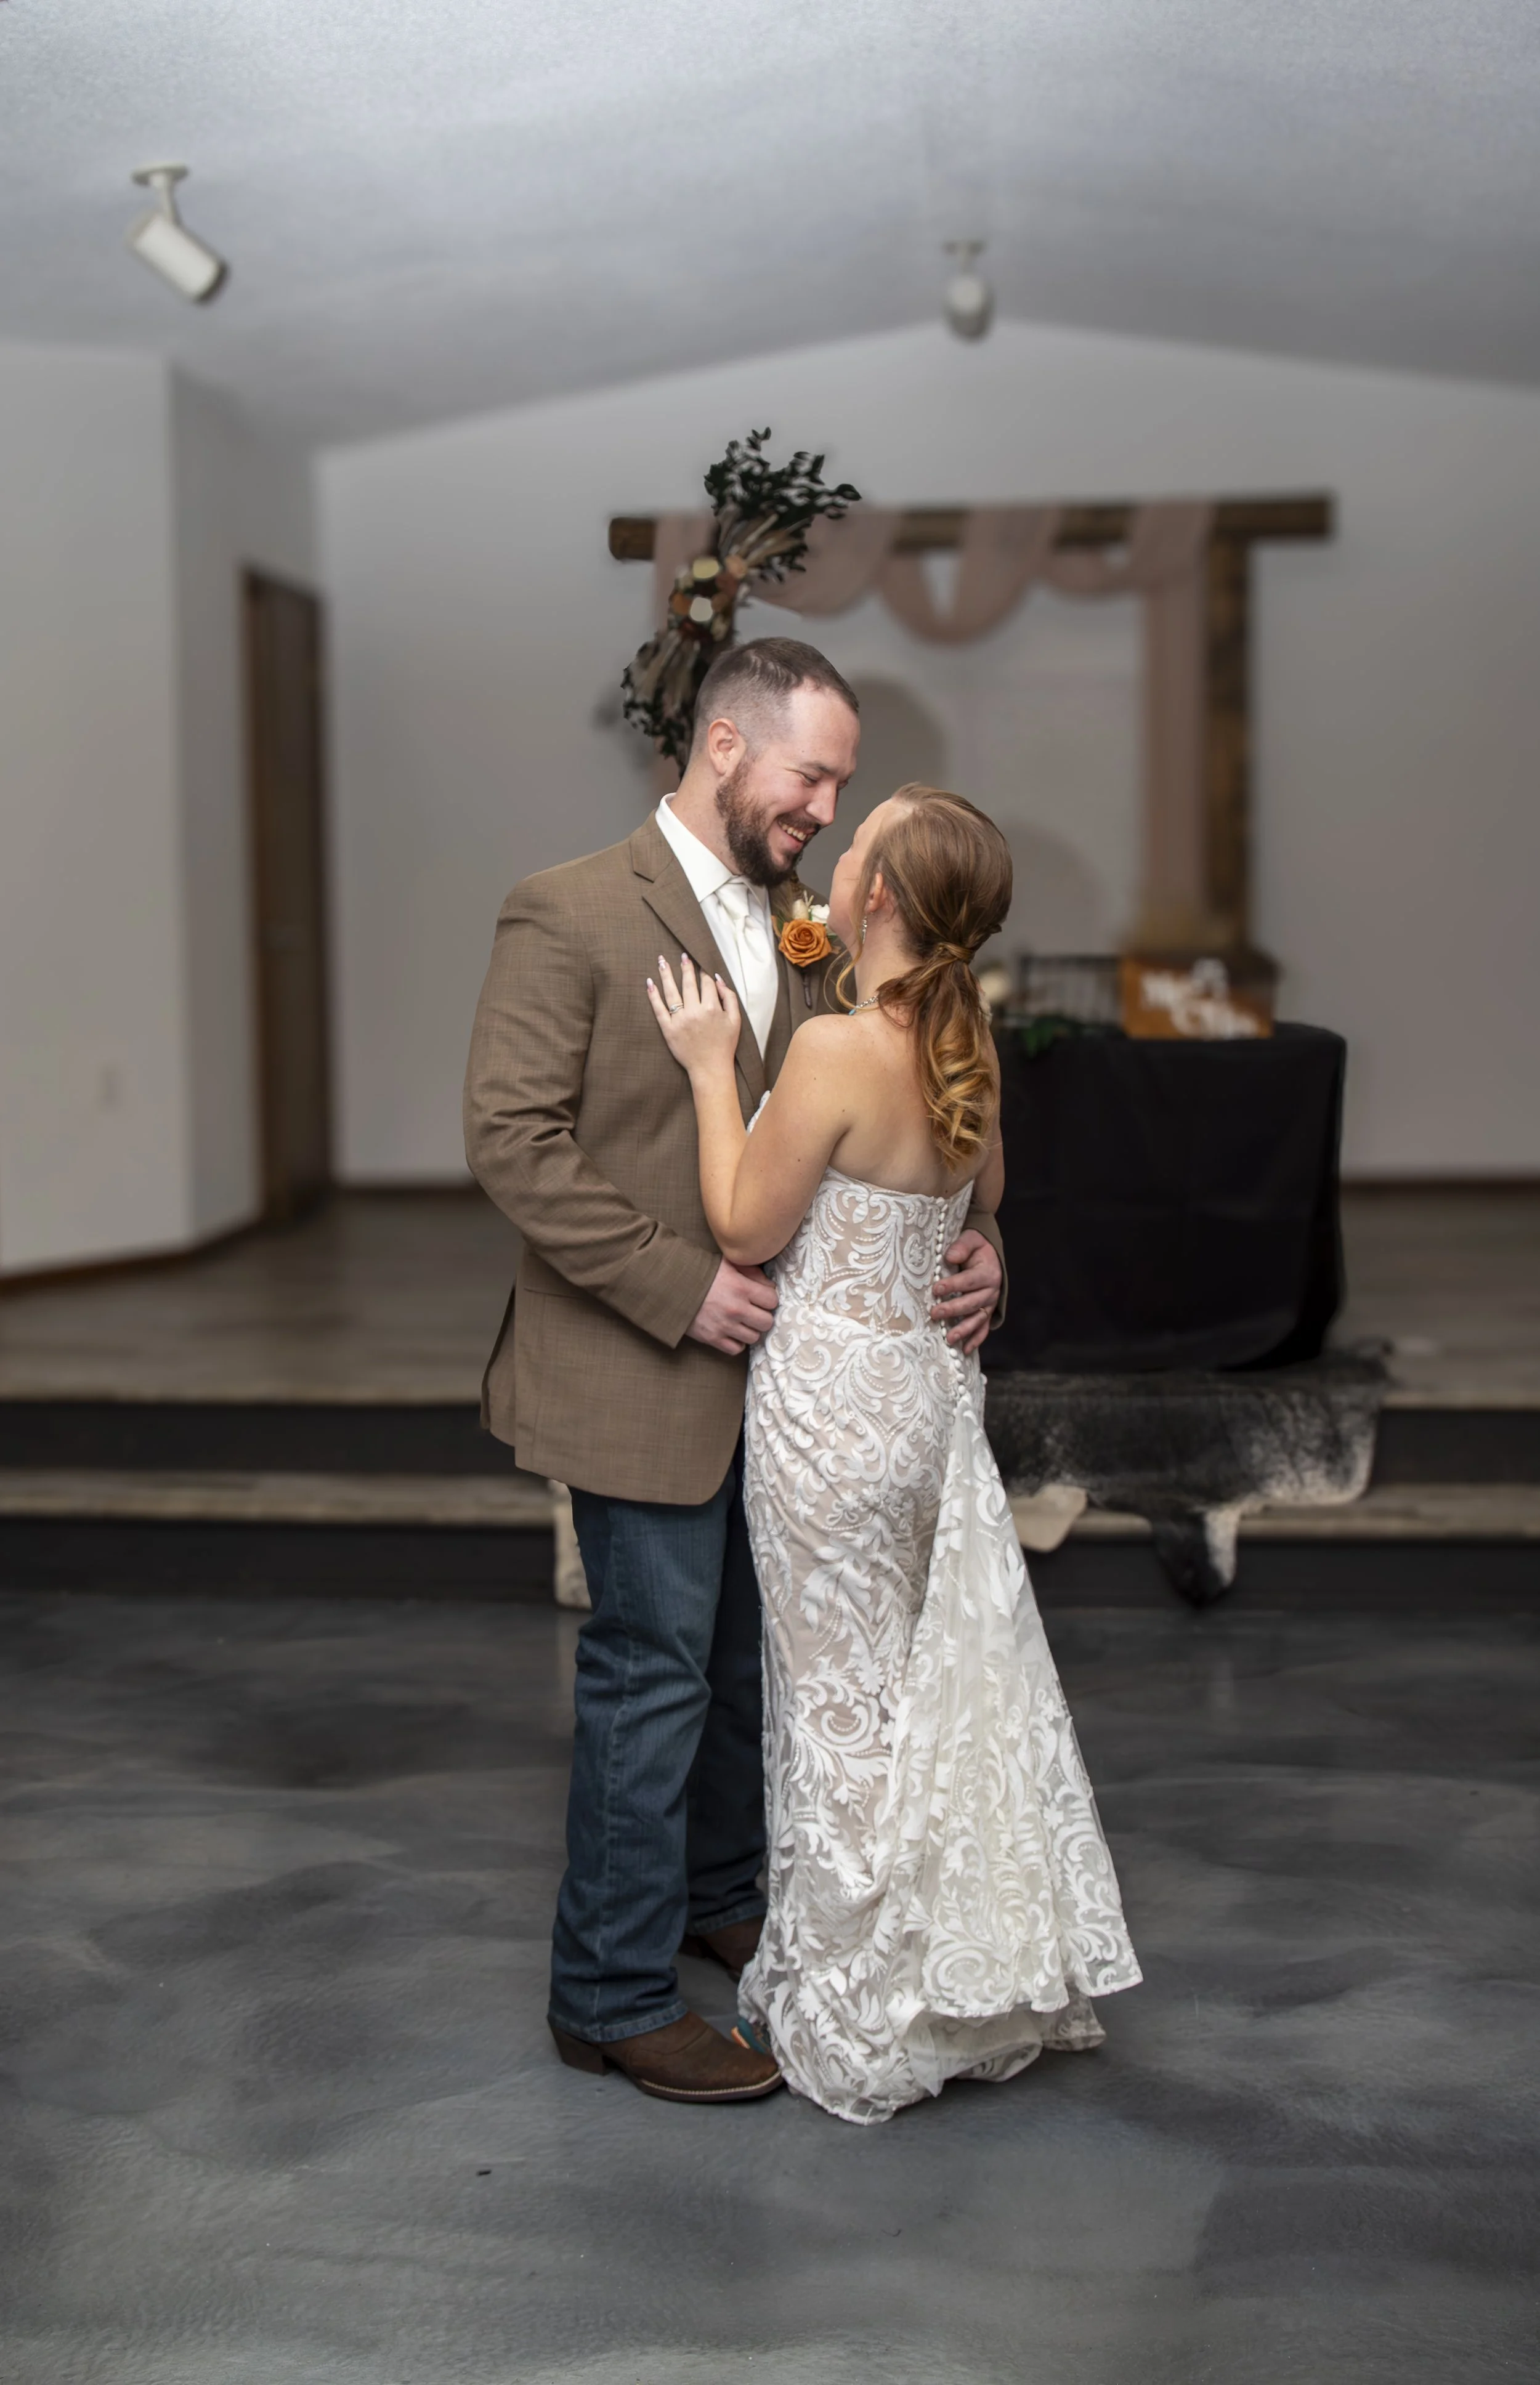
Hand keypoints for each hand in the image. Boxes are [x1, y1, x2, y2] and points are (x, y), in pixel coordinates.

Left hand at [646, 952, 739, 1075]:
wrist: (710, 1068)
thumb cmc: (724, 1045)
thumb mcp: (735, 1020)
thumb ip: (729, 997)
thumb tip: (718, 978)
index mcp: (711, 1008)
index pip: (706, 983)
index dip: (703, 972)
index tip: (700, 964)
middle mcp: (695, 1011)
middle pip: (688, 983)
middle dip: (685, 967)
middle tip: (681, 955)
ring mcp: (680, 1020)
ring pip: (671, 992)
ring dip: (666, 974)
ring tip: (662, 960)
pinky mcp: (668, 1029)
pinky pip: (658, 1009)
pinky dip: (653, 995)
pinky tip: (649, 982)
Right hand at [686, 1256, 777, 1355]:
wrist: (671, 1287)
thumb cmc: (701, 1273)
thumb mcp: (728, 1264)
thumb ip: (752, 1272)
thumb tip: (769, 1286)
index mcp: (741, 1287)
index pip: (772, 1300)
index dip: (768, 1299)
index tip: (761, 1298)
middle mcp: (736, 1309)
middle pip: (766, 1322)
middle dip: (762, 1316)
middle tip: (753, 1312)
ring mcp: (724, 1326)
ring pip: (754, 1337)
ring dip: (750, 1330)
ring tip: (742, 1322)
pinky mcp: (713, 1338)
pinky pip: (736, 1349)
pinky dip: (736, 1342)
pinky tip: (732, 1332)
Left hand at [931, 1227, 1001, 1354]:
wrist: (989, 1257)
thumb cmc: (976, 1249)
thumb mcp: (971, 1240)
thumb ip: (962, 1246)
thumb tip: (950, 1257)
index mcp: (988, 1272)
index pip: (969, 1281)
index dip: (953, 1285)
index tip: (936, 1289)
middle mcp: (992, 1290)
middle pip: (972, 1302)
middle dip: (953, 1309)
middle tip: (934, 1313)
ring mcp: (990, 1304)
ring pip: (977, 1319)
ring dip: (964, 1329)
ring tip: (949, 1338)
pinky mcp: (986, 1312)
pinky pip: (983, 1328)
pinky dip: (976, 1340)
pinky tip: (964, 1350)